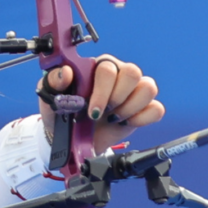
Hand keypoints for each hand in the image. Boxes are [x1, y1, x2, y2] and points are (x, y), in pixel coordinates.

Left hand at [38, 55, 163, 153]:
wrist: (72, 140)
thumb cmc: (62, 113)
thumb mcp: (50, 97)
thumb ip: (53, 81)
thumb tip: (66, 72)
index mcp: (97, 67)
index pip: (108, 68)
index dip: (102, 91)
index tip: (92, 112)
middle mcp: (118, 74)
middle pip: (133, 73)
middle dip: (118, 98)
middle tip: (103, 114)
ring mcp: (133, 91)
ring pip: (148, 87)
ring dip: (130, 108)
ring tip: (114, 118)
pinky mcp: (143, 109)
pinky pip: (157, 108)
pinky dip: (142, 119)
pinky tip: (126, 123)